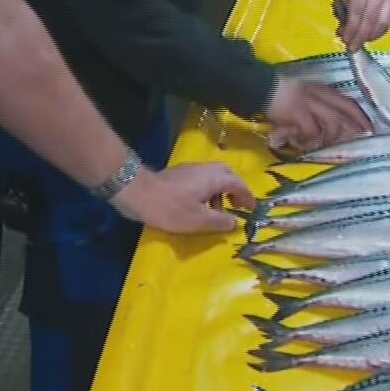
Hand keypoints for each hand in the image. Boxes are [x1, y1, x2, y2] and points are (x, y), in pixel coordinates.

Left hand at [110, 161, 255, 233]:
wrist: (138, 193)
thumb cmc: (171, 208)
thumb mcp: (199, 221)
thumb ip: (220, 221)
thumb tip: (235, 222)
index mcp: (214, 178)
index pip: (238, 183)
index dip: (247, 196)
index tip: (251, 208)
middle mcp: (204, 169)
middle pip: (226, 174)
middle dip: (234, 189)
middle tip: (236, 205)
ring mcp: (189, 169)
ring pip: (212, 176)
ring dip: (219, 192)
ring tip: (215, 211)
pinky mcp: (177, 174)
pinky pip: (200, 179)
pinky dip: (206, 191)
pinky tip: (197, 206)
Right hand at [266, 75, 373, 151]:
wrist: (255, 86)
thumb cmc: (276, 91)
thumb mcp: (301, 93)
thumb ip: (314, 105)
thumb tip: (325, 128)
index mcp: (321, 89)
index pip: (347, 102)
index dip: (360, 117)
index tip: (369, 129)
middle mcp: (319, 95)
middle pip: (344, 114)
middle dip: (350, 130)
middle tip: (352, 144)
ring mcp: (309, 103)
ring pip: (332, 123)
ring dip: (328, 137)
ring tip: (317, 143)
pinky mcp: (298, 113)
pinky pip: (312, 131)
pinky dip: (309, 140)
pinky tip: (300, 143)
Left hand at [335, 0, 389, 48]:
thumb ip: (342, 16)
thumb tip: (344, 35)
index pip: (357, 11)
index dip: (352, 29)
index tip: (347, 41)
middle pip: (371, 18)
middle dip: (361, 36)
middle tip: (353, 47)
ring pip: (382, 22)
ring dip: (370, 36)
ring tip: (360, 42)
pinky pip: (387, 23)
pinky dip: (378, 33)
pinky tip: (370, 37)